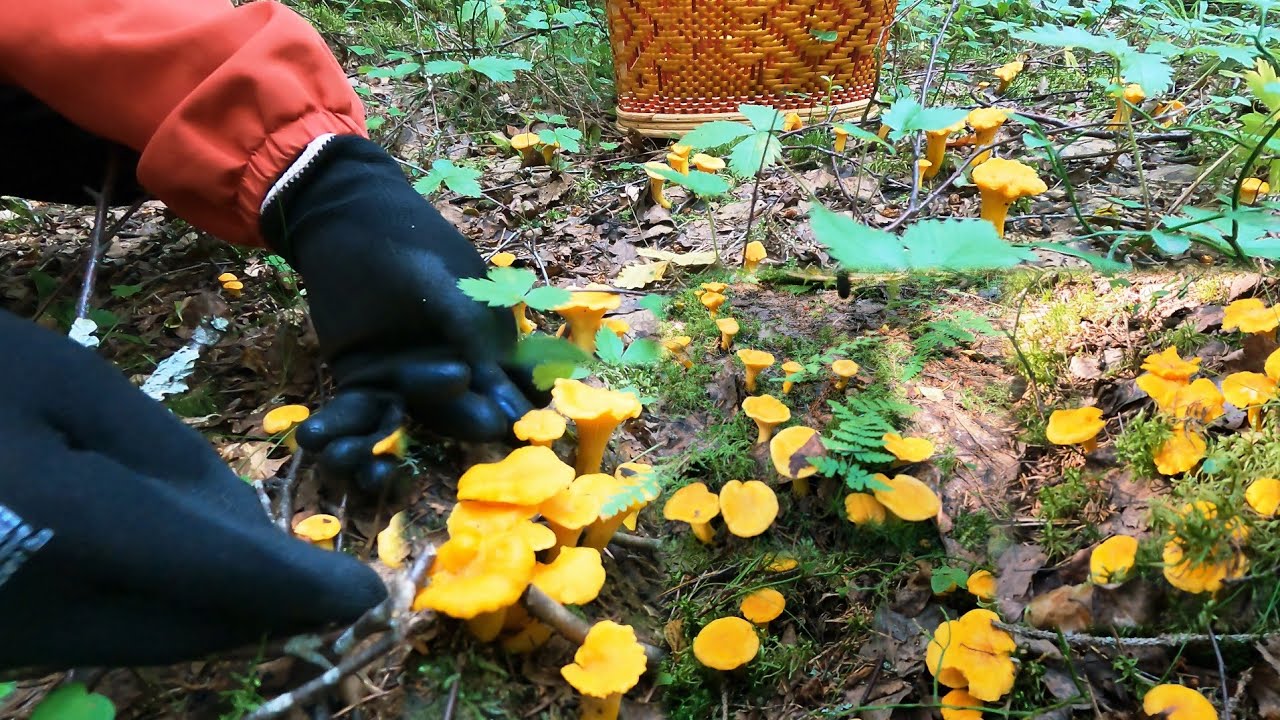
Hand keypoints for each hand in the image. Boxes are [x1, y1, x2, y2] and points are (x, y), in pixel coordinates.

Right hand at [0, 311, 385, 669]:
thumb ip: (167, 462)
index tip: (366, 596)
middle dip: (263, 606)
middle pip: (187, 629)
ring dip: (214, 610)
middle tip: (321, 580)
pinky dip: (156, 607)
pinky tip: (181, 566)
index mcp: (60, 529)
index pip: (220, 580)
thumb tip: (244, 529)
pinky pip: (98, 633)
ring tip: (261, 565)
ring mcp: (2, 637)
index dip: (302, 591)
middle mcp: (29, 612)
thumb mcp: (66, 386)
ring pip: (144, 640)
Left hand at [261, 135, 542, 489]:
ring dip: (377, 450)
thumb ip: (474, 340)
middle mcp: (450, 373)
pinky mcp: (362, 381)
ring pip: (399, 425)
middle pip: (451, 418)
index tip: (494, 433)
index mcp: (483, 348)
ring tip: (357, 466)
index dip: (500, 415)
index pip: (503, 391)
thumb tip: (510, 407)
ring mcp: (404, 381)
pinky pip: (354, 414)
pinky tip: (318, 443)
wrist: (342, 219)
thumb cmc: (407, 242)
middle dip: (433, 440)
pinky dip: (338, 431)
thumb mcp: (447, 286)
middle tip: (416, 454)